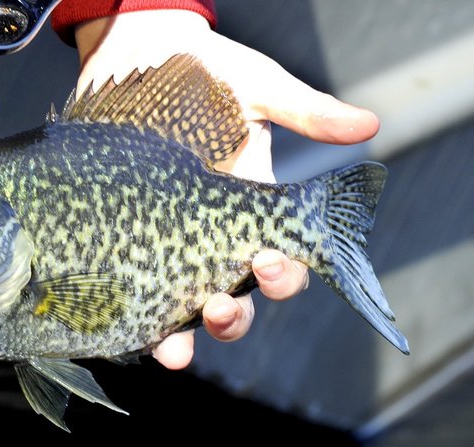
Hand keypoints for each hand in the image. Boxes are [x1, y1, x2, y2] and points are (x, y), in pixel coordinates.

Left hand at [71, 10, 379, 368]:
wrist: (145, 56)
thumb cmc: (211, 76)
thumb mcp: (259, 91)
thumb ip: (305, 114)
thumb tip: (367, 124)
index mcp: (251, 215)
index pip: (281, 265)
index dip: (284, 277)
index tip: (272, 263)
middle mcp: (213, 242)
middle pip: (235, 302)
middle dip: (231, 317)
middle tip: (219, 307)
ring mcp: (169, 248)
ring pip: (183, 312)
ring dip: (183, 337)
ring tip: (174, 347)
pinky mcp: (127, 245)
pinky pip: (132, 293)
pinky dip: (132, 321)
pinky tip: (122, 332)